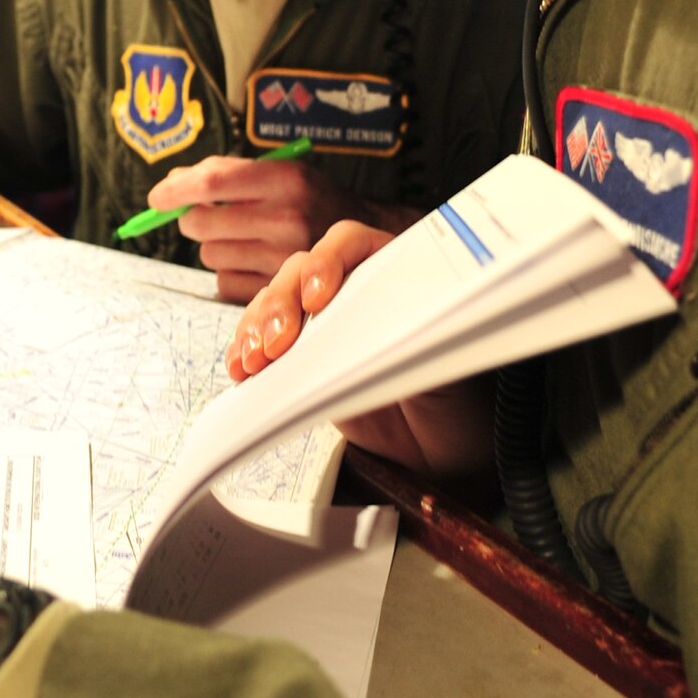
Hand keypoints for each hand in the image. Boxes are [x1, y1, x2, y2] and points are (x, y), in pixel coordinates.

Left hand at [147, 155, 413, 304]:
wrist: (367, 236)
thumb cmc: (311, 199)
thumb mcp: (282, 172)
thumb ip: (229, 173)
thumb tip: (171, 184)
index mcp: (286, 180)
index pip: (213, 182)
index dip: (175, 189)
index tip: (157, 197)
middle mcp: (287, 218)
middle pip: (202, 222)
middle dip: (192, 218)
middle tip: (204, 215)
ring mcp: (284, 258)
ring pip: (210, 254)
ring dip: (216, 246)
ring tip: (244, 238)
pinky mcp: (279, 290)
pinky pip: (224, 282)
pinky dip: (230, 272)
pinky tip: (253, 261)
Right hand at [226, 222, 496, 491]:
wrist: (445, 452)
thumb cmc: (458, 403)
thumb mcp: (447, 368)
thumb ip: (416, 340)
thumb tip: (386, 322)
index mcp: (394, 273)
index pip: (352, 244)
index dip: (328, 262)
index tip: (319, 299)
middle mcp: (354, 289)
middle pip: (301, 271)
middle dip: (280, 304)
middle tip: (275, 345)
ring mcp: (324, 323)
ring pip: (275, 303)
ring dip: (255, 327)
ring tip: (251, 360)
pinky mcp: (303, 358)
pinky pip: (264, 341)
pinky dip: (247, 351)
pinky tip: (240, 368)